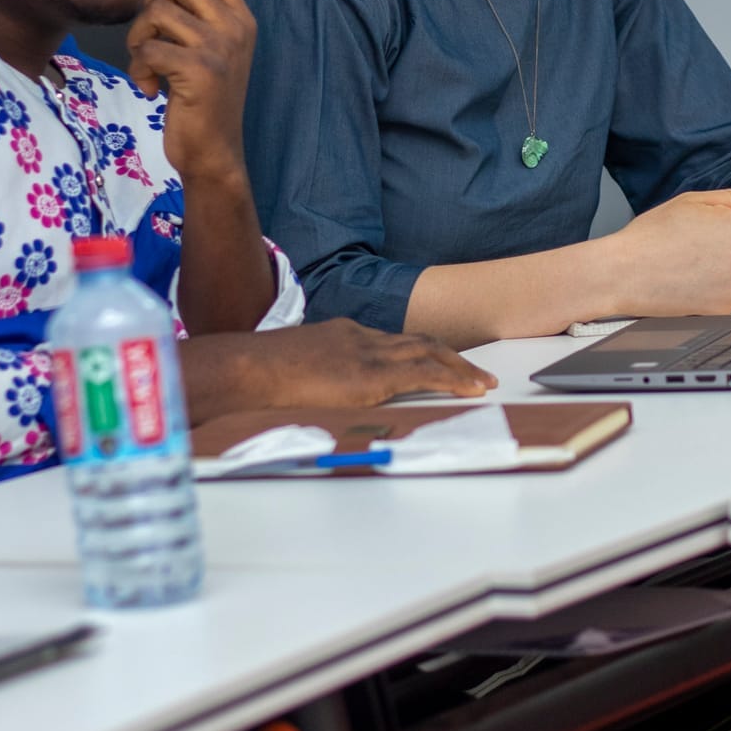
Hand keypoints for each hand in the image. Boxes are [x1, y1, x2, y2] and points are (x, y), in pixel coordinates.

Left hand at [127, 0, 256, 185]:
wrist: (215, 153)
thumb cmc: (207, 105)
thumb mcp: (217, 53)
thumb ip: (201, 20)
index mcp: (242, 20)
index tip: (171, 13)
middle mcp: (235, 28)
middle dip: (153, 4)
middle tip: (152, 38)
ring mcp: (218, 47)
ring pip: (157, 11)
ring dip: (139, 39)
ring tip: (147, 66)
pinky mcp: (198, 70)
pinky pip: (148, 50)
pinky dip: (138, 69)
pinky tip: (149, 89)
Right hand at [183, 318, 496, 416]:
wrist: (246, 368)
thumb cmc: (256, 374)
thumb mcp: (291, 369)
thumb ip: (313, 376)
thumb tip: (317, 395)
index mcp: (343, 335)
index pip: (393, 341)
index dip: (421, 352)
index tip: (437, 362)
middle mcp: (362, 338)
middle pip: (418, 342)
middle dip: (451, 357)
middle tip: (476, 373)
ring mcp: (368, 353)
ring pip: (429, 353)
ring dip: (460, 369)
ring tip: (483, 383)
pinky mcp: (372, 375)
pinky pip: (424, 374)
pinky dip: (452, 380)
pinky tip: (471, 390)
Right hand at [604, 190, 730, 315]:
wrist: (625, 273)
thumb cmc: (651, 236)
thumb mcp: (689, 201)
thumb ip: (730, 201)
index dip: (724, 229)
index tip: (702, 235)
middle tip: (697, 252)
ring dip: (729, 272)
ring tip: (694, 268)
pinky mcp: (725, 306)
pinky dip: (717, 293)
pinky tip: (692, 285)